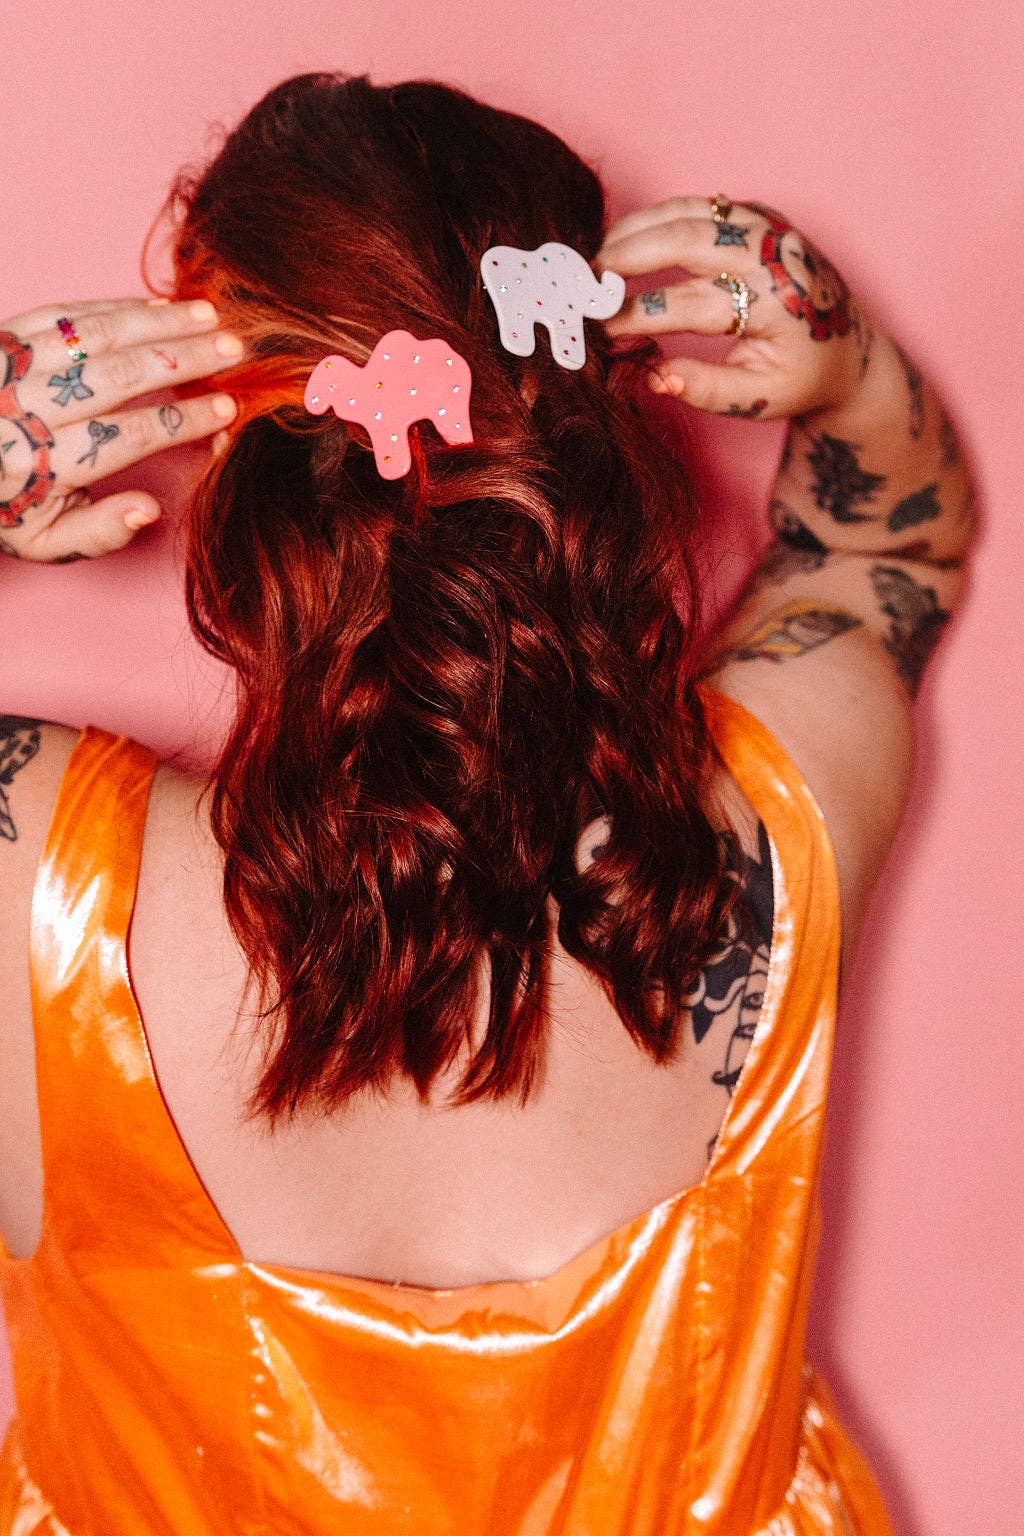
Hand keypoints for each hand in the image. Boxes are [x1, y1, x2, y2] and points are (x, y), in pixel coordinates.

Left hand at [0, 297, 243, 561]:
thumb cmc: (2, 506)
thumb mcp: (44, 541)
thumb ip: (99, 532)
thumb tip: (150, 510)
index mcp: (34, 466)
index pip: (123, 436)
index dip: (180, 420)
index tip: (227, 408)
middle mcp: (19, 410)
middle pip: (116, 377)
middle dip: (182, 360)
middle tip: (235, 350)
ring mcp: (8, 367)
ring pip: (94, 336)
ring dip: (158, 323)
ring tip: (210, 316)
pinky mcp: (1, 336)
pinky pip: (66, 314)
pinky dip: (116, 308)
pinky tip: (160, 307)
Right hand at [594, 195, 873, 420]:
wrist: (848, 345)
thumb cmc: (800, 378)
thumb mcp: (759, 400)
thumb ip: (705, 390)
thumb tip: (652, 376)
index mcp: (775, 303)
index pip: (689, 305)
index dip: (636, 315)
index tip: (596, 329)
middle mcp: (772, 254)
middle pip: (688, 239)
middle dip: (628, 256)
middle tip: (582, 279)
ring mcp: (766, 227)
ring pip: (690, 212)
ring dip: (635, 230)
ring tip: (593, 258)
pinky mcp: (757, 216)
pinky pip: (698, 207)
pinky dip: (656, 219)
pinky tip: (622, 241)